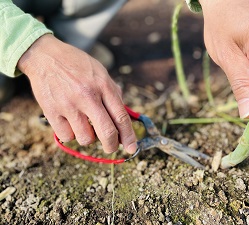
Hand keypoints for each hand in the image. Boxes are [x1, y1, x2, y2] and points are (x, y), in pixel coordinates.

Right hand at [17, 34, 136, 153]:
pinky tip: (70, 123)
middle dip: (112, 145)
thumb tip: (124, 119)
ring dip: (89, 137)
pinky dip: (71, 134)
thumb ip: (113, 94)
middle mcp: (87, 96)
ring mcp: (68, 105)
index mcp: (103, 85)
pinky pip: (67, 137)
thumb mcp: (101, 73)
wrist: (46, 57)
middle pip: (106, 132)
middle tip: (111, 147)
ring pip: (86, 139)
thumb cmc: (78, 66)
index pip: (120, 116)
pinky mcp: (51, 112)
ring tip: (85, 125)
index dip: (128, 135)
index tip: (132, 148)